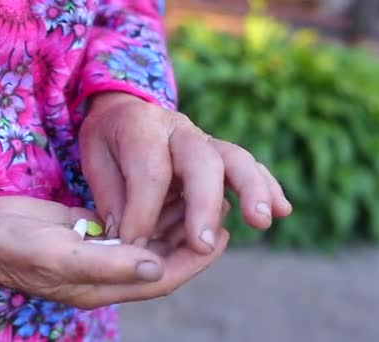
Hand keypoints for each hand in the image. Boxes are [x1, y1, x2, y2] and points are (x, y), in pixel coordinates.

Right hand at [0, 196, 229, 308]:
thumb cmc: (15, 248)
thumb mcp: (59, 256)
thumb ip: (108, 264)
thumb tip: (156, 267)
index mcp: (103, 286)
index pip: (162, 278)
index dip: (195, 260)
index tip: (221, 238)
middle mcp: (107, 271)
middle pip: (161, 258)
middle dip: (190, 237)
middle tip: (217, 210)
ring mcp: (98, 251)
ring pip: (147, 239)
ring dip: (172, 221)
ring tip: (198, 196)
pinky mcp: (89, 231)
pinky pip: (128, 223)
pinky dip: (147, 210)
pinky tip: (161, 191)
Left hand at [80, 92, 291, 253]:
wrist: (126, 109)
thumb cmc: (109, 140)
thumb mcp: (95, 160)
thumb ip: (111, 197)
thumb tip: (128, 239)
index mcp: (141, 128)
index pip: (149, 171)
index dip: (142, 212)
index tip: (134, 245)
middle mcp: (178, 130)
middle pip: (200, 162)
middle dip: (203, 204)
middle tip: (202, 243)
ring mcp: (204, 140)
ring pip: (234, 159)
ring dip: (252, 190)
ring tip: (262, 220)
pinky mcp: (220, 153)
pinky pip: (248, 166)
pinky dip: (267, 186)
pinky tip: (283, 209)